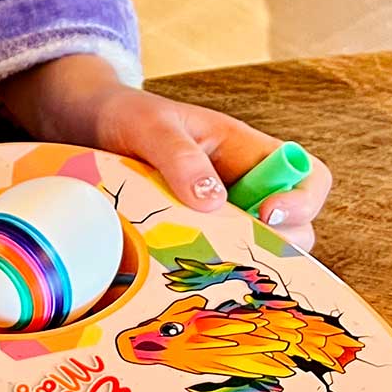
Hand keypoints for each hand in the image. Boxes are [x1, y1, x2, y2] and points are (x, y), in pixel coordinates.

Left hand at [0, 55, 331, 249]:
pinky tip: (180, 277)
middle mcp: (243, 186)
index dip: (302, 200)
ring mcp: (220, 215)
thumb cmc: (125, 114)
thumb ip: (179, 156)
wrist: (83, 126)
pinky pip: (217, 262)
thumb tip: (213, 200)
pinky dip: (210, 273)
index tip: (267, 215)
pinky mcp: (193, 237)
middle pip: (293, 226)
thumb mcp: (149, 126)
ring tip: (198, 262)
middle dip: (274, 242)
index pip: (308, 176)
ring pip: (257, 251)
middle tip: (227, 246)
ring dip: (238, 259)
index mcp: (246, 150)